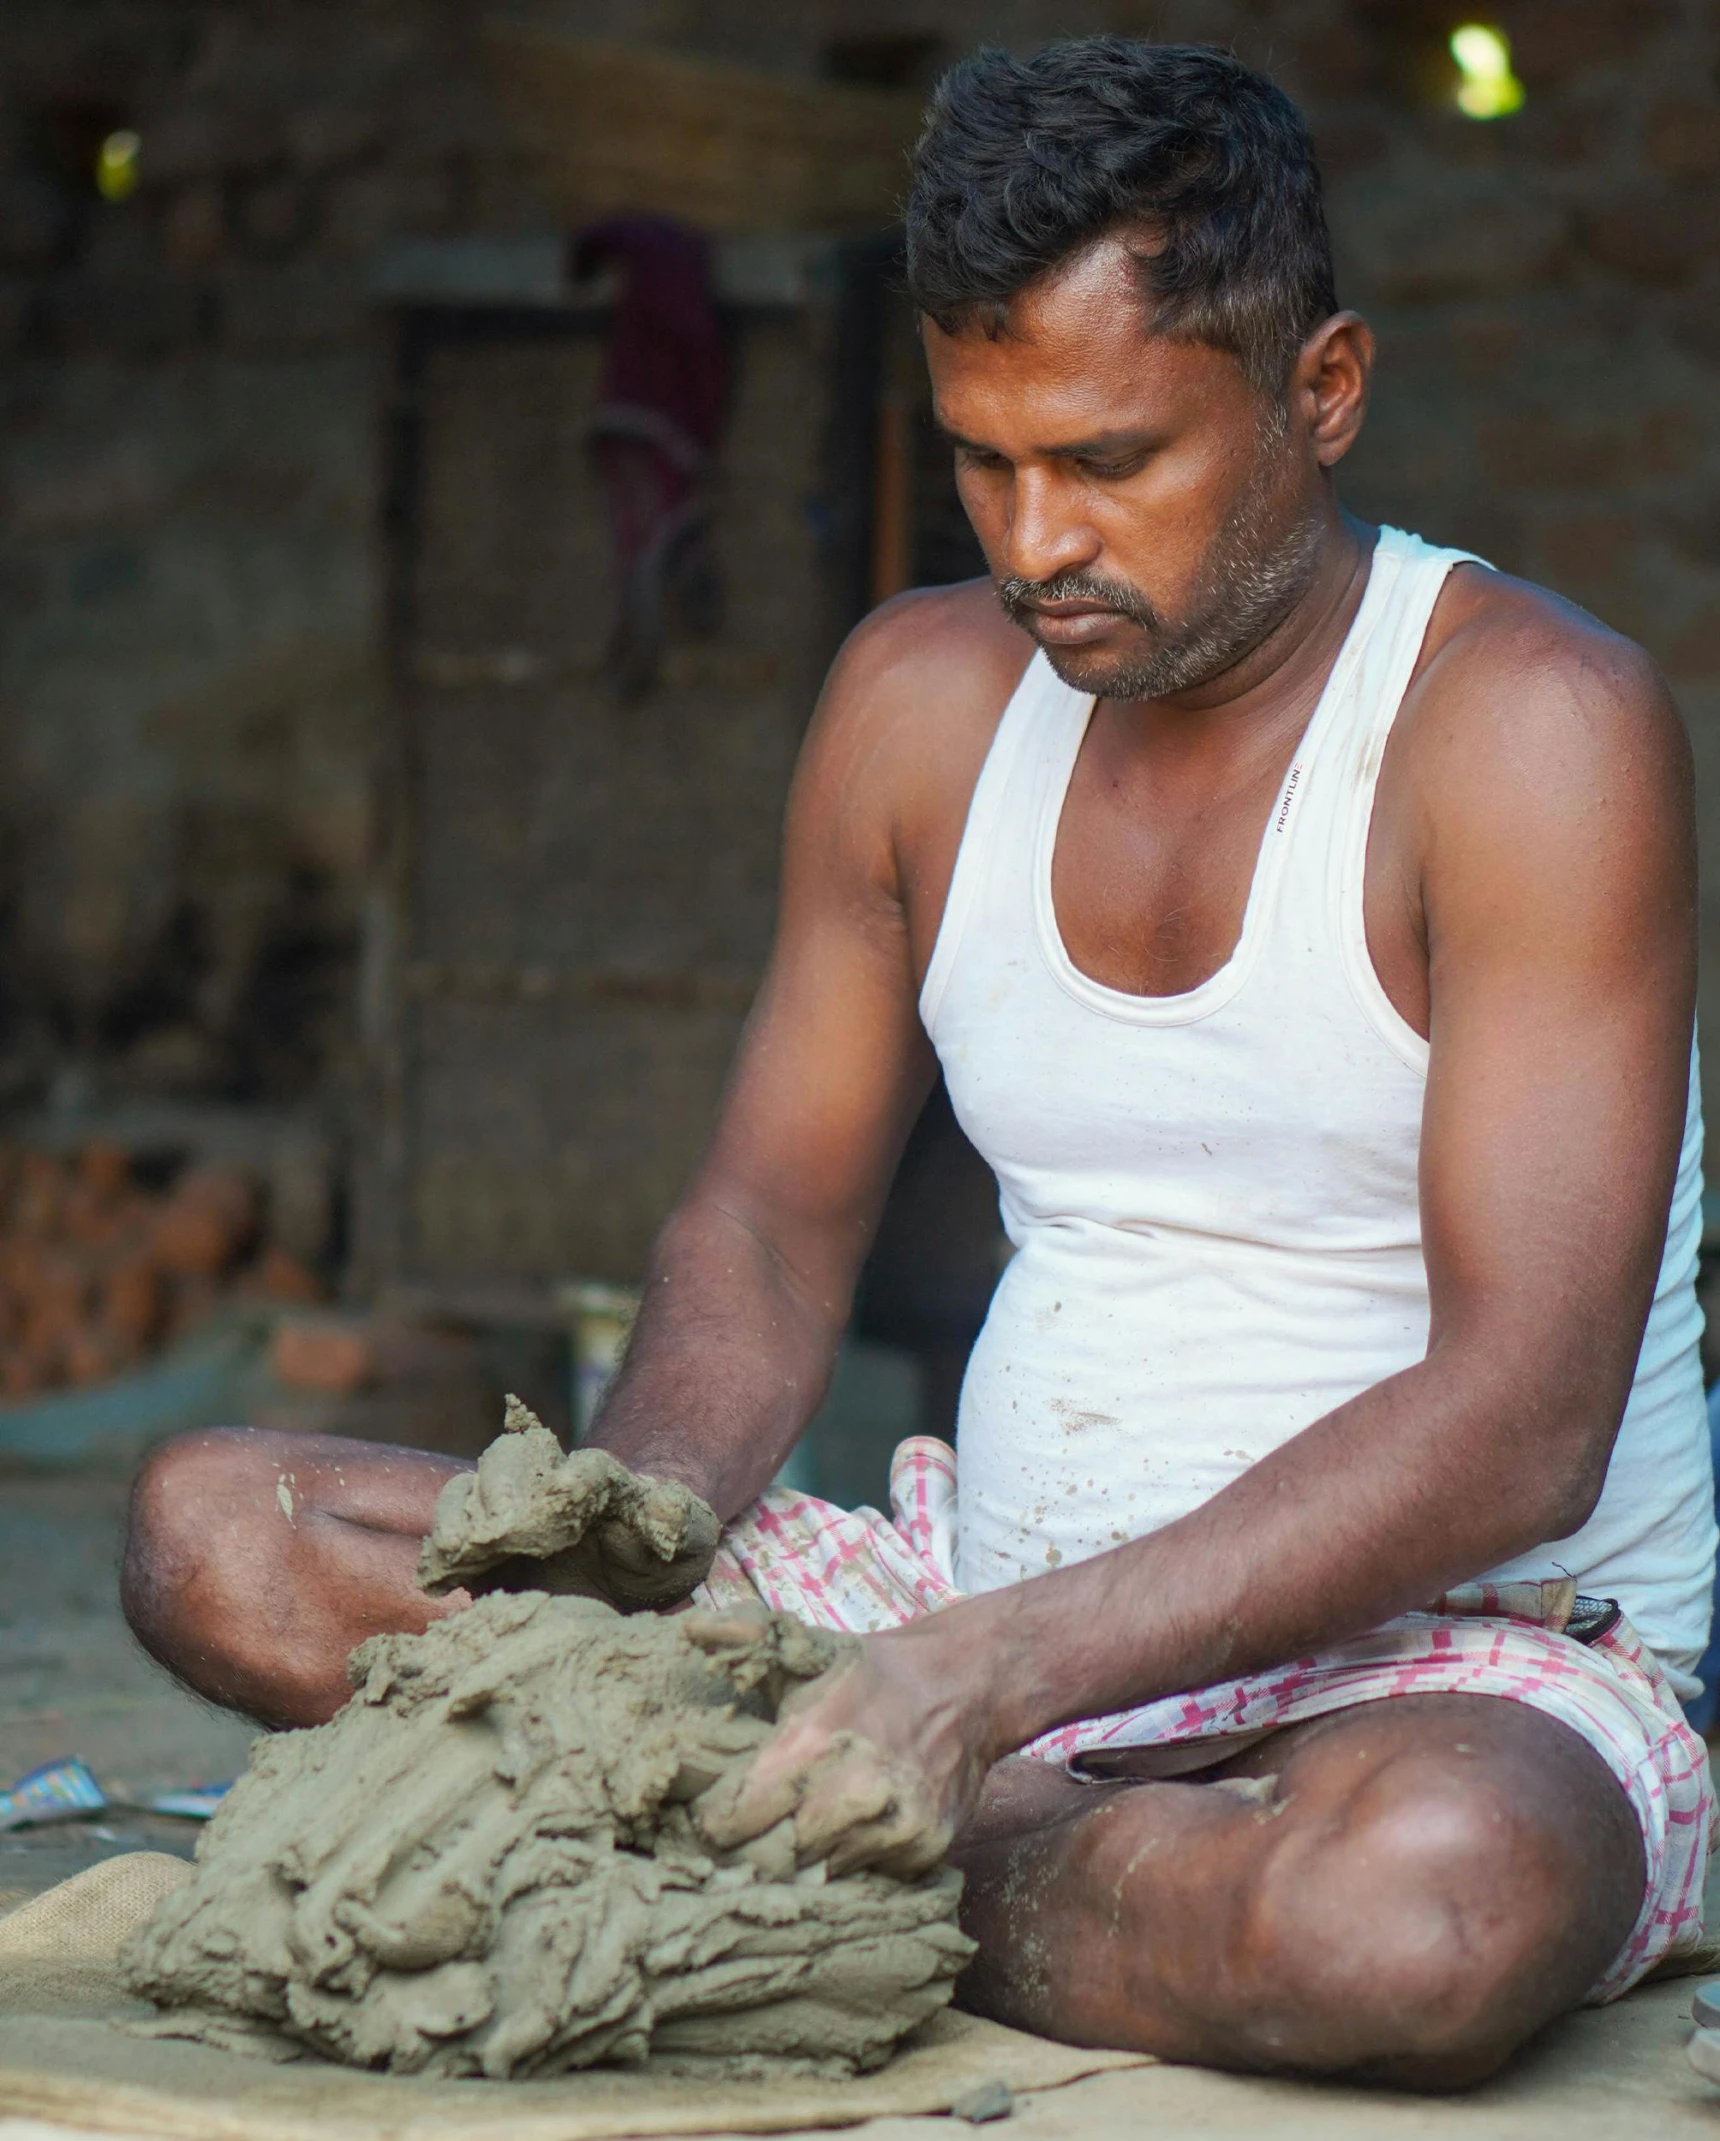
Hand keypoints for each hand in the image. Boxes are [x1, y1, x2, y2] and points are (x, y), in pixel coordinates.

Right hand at [417, 1418, 719, 1610]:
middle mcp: (547, 1481)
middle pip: (513, 1457)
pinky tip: (443, 1577)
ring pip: (470, 1487)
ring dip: (464, 1515)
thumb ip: (682, 1520)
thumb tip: (663, 1501)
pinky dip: (440, 1548)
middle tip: (507, 1529)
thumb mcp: (690, 1541)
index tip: (566, 1497)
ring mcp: (508, 1509)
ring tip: (467, 1549)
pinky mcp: (478, 1545)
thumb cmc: (658, 1554)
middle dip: (506, 1488)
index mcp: (604, 1479)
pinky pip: (446, 1530)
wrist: (622, 1580)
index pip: (590, 1468)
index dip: (576, 1479)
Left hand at [689, 1614, 997, 1877]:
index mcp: (807, 1744)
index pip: (728, 1822)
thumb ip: (748, 1637)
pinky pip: (865, 1880)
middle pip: (767, 1861)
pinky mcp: (922, 1850)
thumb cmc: (874, 1673)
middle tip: (749, 1836)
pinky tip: (848, 1835)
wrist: (967, 1686)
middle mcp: (849, 1793)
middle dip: (750, 1852)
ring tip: (797, 1835)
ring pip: (815, 1877)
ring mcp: (890, 1828)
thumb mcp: (810, 1648)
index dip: (713, 1821)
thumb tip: (687, 1629)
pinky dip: (850, 1865)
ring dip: (801, 1863)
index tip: (713, 1814)